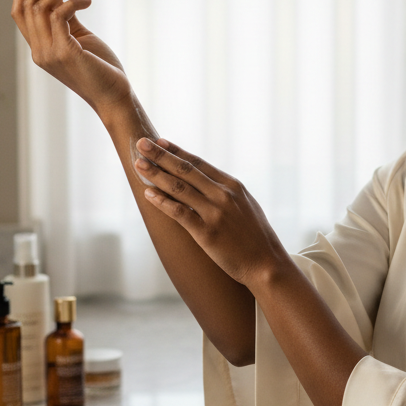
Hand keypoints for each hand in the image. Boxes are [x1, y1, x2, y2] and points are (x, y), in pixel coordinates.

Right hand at [11, 0, 129, 114]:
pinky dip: (73, 1)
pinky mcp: (64, 52)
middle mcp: (39, 51)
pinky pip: (59, 14)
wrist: (115, 97)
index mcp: (40, 49)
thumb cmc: (102, 69)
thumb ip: (68, 22)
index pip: (19, 15)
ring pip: (43, 6)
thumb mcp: (80, 40)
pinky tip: (88, 1)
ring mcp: (48, 53)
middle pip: (29, 5)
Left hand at [133, 137, 287, 286]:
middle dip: (161, 155)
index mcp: (233, 185)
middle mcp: (223, 195)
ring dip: (156, 174)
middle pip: (186, 170)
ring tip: (138, 164)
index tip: (160, 141)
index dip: (177, 151)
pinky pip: (179, 213)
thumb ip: (228, 193)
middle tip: (141, 143)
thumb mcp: (246, 206)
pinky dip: (162, 202)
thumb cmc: (257, 238)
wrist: (267, 264)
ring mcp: (215, 213)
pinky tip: (148, 194)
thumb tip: (208, 183)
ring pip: (179, 188)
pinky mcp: (207, 233)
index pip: (199, 163)